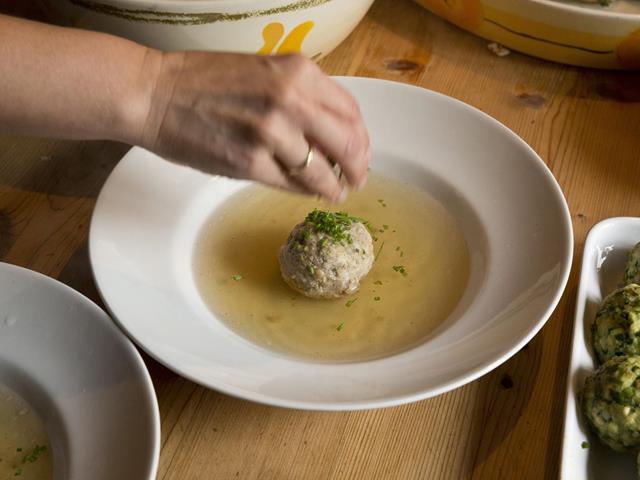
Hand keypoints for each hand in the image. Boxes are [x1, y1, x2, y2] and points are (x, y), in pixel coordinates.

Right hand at [136, 51, 370, 201]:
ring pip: (322, 171)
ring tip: (335, 192)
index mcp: (297, 72)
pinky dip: (304, 191)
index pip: (350, 111)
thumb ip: (301, 96)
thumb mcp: (264, 72)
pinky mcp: (249, 162)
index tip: (361, 153)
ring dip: (333, 186)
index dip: (362, 139)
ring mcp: (270, 132)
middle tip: (357, 180)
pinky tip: (307, 192)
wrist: (154, 93)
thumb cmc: (205, 82)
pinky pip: (291, 184)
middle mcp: (290, 98)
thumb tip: (333, 133)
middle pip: (347, 143)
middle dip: (358, 167)